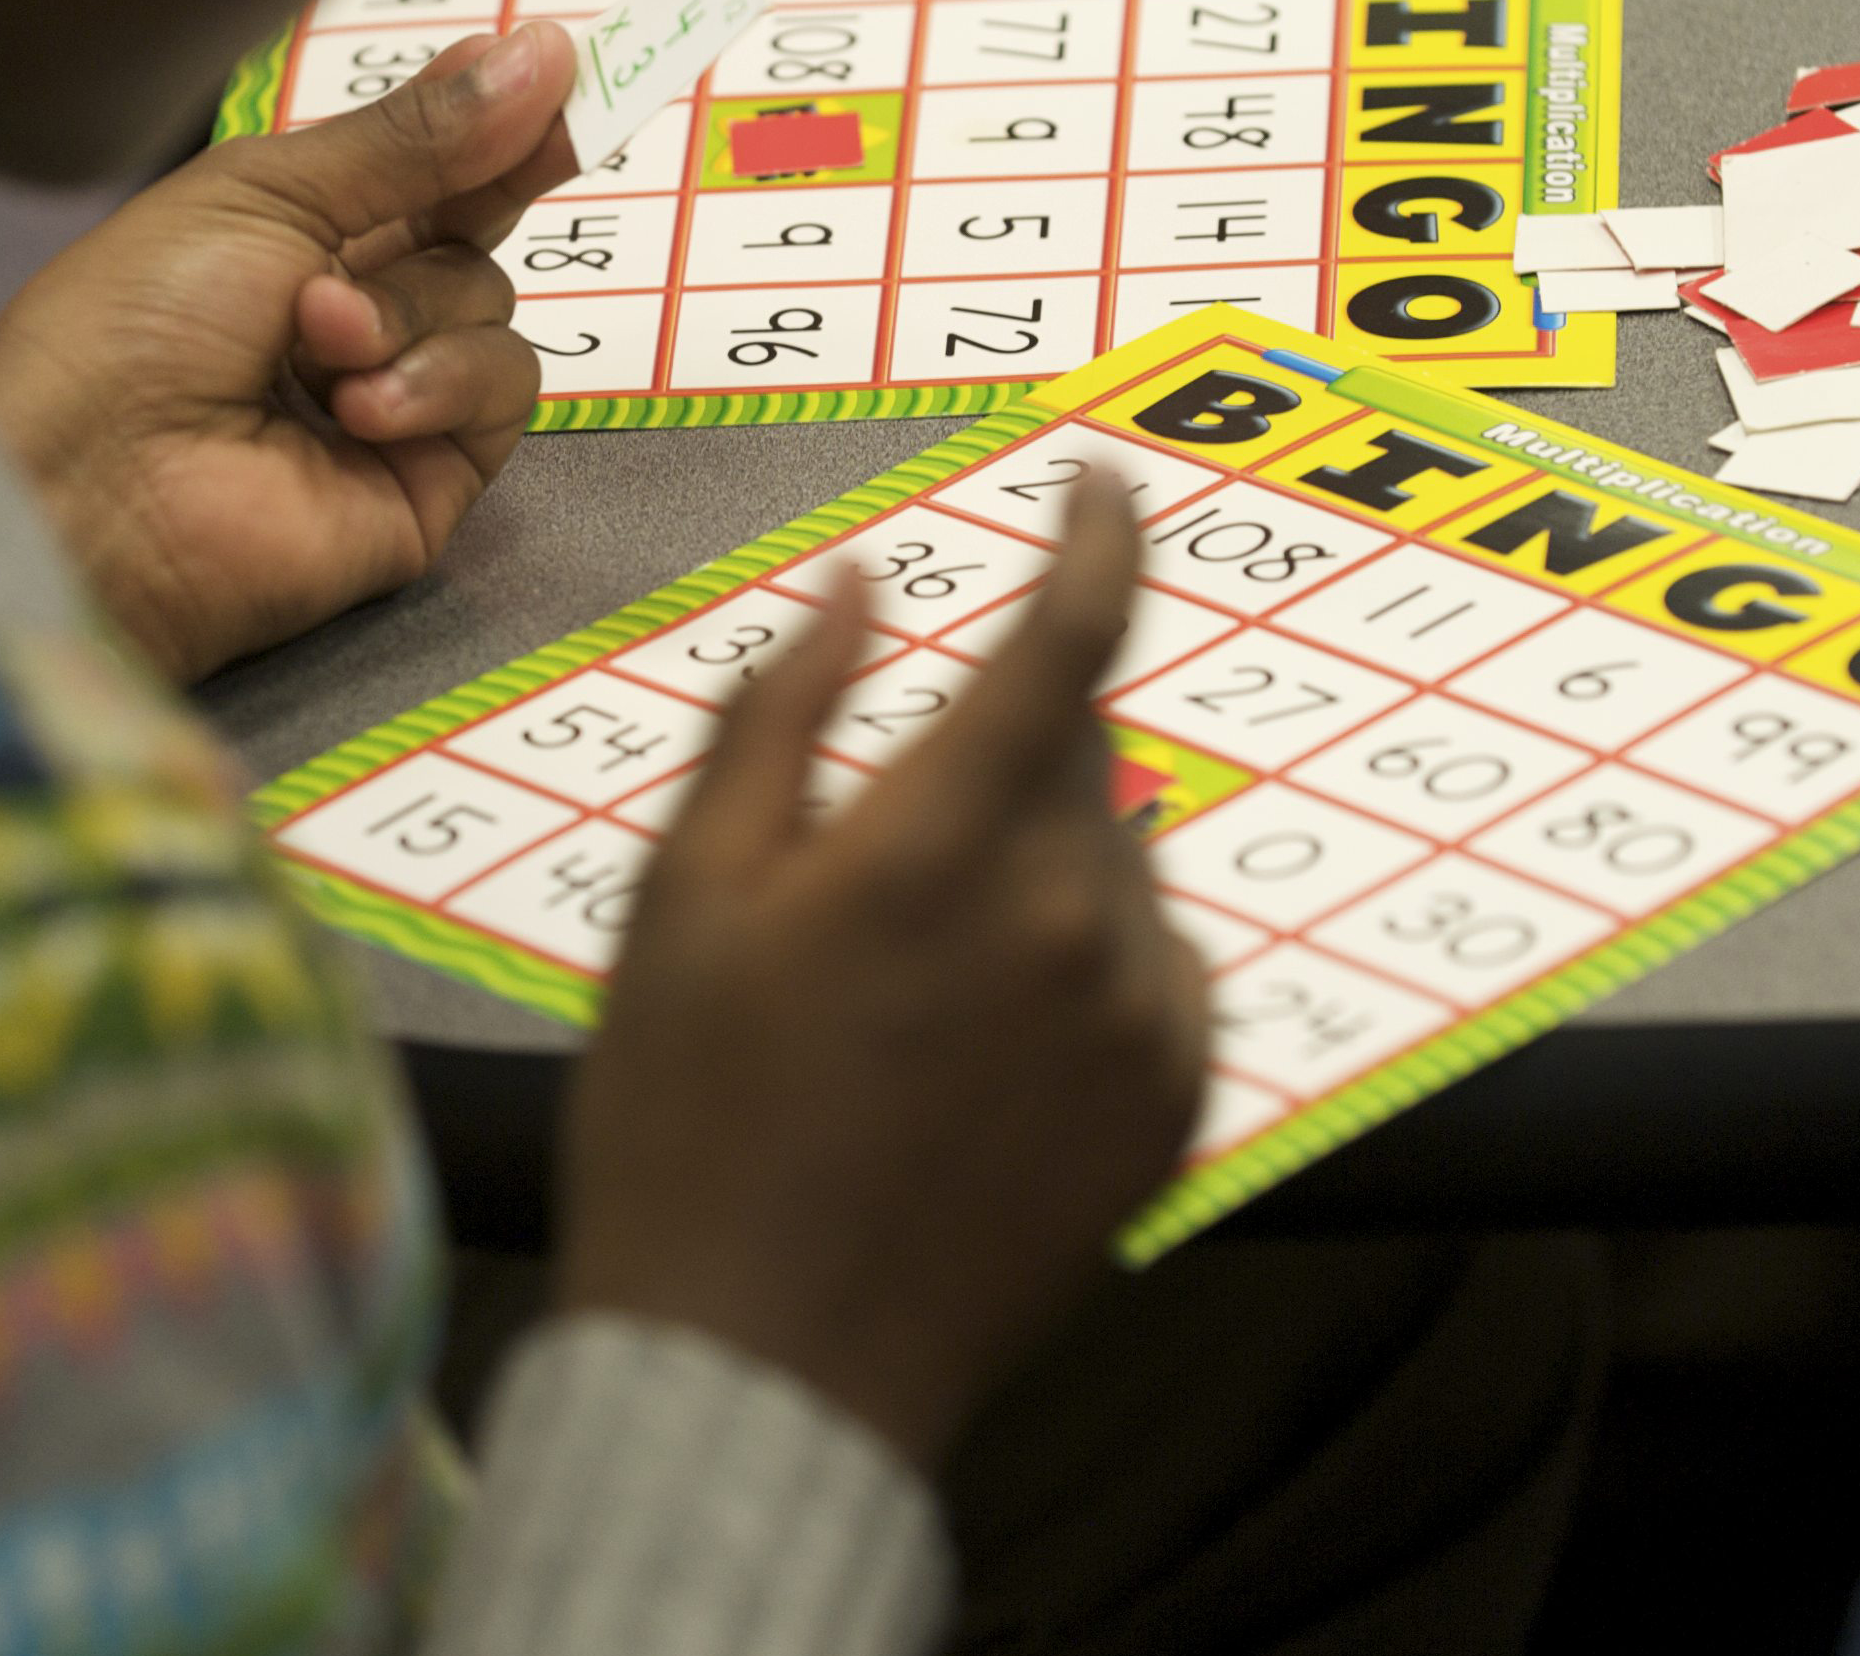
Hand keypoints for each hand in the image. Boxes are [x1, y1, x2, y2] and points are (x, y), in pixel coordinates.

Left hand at [0, 24, 578, 679]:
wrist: (87, 488)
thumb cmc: (130, 327)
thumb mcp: (265, 194)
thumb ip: (414, 135)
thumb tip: (543, 50)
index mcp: (303, 229)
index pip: (434, 163)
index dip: (497, 120)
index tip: (563, 71)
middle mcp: (357, 306)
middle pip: (477, 225)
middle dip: (450, 207)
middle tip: (383, 217)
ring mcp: (397, 394)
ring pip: (494, 302)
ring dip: (413, 310)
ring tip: (318, 340)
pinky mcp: (431, 477)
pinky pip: (503, 392)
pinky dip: (443, 382)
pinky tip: (357, 408)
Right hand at [554, 490, 1209, 1468]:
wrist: (762, 1372)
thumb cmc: (688, 1126)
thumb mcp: (684, 898)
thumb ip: (781, 716)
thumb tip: (860, 587)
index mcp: (945, 844)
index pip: (1074, 633)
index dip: (1103, 535)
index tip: (1102, 486)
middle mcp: (1074, 916)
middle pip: (1082, 748)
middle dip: (997, 750)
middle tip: (878, 859)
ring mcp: (1140, 1019)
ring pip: (1114, 860)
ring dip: (1036, 868)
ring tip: (904, 995)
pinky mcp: (1176, 1105)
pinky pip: (1153, 971)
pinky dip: (1085, 967)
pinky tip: (975, 1053)